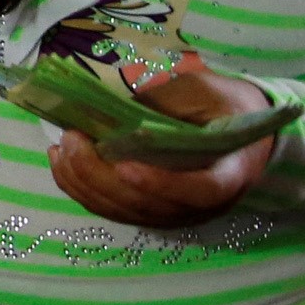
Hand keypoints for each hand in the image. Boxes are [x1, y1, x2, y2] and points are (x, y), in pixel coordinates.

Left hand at [47, 67, 278, 228]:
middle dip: (101, 175)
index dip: (162, 184)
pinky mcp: (154, 211)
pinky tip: (63, 163)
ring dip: (85, 183)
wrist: (241, 130)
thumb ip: (168, 102)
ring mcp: (177, 213)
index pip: (201, 191)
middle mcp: (205, 205)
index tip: (125, 165)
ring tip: (63, 148)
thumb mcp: (207, 91)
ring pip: (125, 210)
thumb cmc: (226, 106)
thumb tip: (113, 110)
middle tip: (74, 140)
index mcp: (232, 173)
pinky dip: (83, 189)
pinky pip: (114, 209)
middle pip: (149, 206)